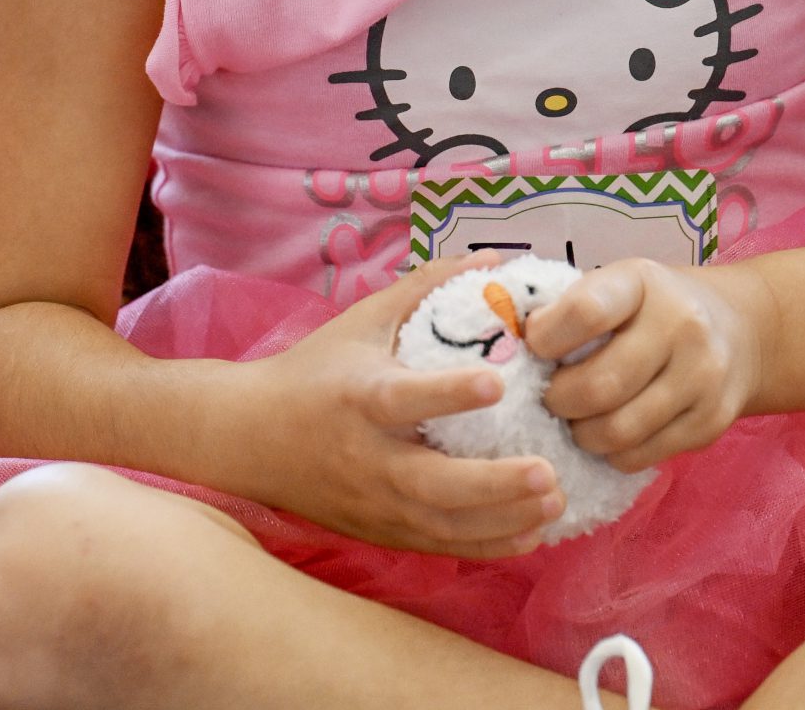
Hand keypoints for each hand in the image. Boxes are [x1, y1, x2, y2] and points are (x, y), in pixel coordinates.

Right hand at [229, 252, 567, 559]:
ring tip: (556, 502)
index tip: (497, 384)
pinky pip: (439, 547)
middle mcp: (367, 457)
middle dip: (492, 483)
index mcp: (359, 397)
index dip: (448, 395)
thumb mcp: (361, 321)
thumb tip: (493, 259)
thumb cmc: (312, 371)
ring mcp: (374, 502)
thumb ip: (426, 288)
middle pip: (430, 483)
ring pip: (442, 524)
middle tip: (546, 470)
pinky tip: (532, 533)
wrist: (248, 437)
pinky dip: (487, 546)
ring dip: (502, 519)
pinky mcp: (381, 531)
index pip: (404, 399)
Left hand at [527, 258, 772, 471]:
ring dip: (581, 433)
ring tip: (574, 420)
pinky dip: (611, 453)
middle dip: (558, 400)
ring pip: (619, 430)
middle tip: (547, 399)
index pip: (586, 312)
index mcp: (642, 283)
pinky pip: (641, 455)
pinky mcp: (711, 423)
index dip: (546, 337)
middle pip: (600, 385)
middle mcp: (681, 327)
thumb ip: (568, 307)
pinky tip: (607, 435)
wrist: (743, 330)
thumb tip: (504, 341)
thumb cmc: (654, 307)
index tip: (534, 348)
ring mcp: (702, 378)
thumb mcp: (617, 285)